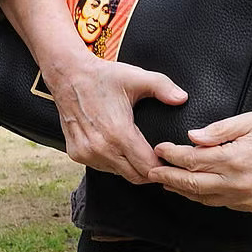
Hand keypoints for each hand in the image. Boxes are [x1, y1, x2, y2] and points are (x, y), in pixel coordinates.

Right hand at [0, 0, 187, 186]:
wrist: (70, 75)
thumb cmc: (104, 77)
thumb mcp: (136, 77)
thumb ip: (162, 87)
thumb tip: (182, 98)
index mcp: (118, 133)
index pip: (146, 167)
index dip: (162, 165)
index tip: (170, 159)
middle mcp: (100, 148)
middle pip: (134, 176)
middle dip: (150, 171)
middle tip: (161, 160)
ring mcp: (86, 153)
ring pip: (118, 173)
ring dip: (132, 168)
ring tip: (143, 155)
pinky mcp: (76, 154)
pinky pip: (102, 167)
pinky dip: (114, 163)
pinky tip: (121, 149)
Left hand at [148, 111, 251, 211]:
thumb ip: (221, 128)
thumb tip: (194, 136)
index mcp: (234, 159)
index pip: (193, 160)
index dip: (173, 155)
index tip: (159, 149)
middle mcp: (236, 184)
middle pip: (192, 184)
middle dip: (168, 177)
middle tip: (150, 170)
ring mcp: (243, 198)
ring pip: (203, 198)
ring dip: (182, 189)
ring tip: (166, 180)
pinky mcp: (250, 205)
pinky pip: (218, 203)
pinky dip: (201, 196)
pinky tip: (193, 189)